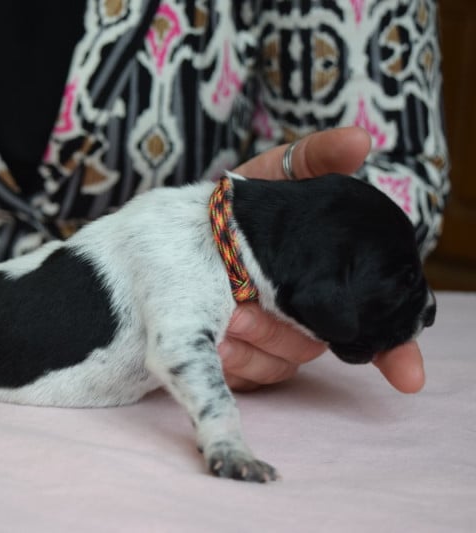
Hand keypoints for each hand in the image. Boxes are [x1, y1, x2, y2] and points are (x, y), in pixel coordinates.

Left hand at [222, 127, 424, 393]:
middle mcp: (305, 317)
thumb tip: (359, 140)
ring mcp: (273, 342)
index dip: (397, 349)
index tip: (407, 375)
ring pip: (278, 365)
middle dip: (278, 330)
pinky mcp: (241, 364)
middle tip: (241, 309)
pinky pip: (245, 378)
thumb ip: (314, 157)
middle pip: (313, 345)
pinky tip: (210, 339)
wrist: (178, 232)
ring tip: (222, 317)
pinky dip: (227, 360)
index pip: (375, 325)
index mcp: (327, 284)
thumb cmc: (236, 206)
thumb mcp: (273, 175)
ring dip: (247, 343)